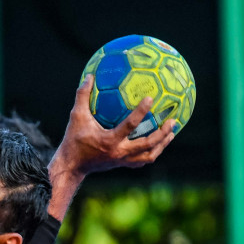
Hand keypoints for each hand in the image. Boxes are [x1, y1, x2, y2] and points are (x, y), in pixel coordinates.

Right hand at [53, 76, 177, 176]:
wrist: (71, 167)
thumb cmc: (73, 140)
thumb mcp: (76, 116)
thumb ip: (82, 96)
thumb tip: (89, 76)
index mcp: (110, 140)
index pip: (130, 125)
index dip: (141, 112)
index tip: (151, 98)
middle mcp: (120, 152)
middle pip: (147, 144)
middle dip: (162, 133)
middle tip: (172, 120)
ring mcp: (122, 160)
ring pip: (148, 156)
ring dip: (162, 145)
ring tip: (172, 133)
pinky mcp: (122, 164)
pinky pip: (141, 160)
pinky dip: (151, 152)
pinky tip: (157, 143)